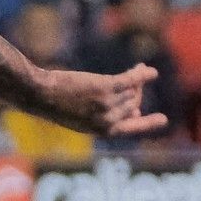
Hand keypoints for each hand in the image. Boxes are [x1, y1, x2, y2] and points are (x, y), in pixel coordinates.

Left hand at [31, 64, 168, 137]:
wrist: (38, 94)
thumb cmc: (55, 104)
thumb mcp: (82, 117)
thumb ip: (108, 117)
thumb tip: (137, 112)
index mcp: (100, 131)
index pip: (130, 129)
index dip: (147, 124)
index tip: (162, 119)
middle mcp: (107, 121)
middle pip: (132, 103)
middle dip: (135, 92)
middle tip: (133, 79)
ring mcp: (107, 104)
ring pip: (131, 90)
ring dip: (136, 79)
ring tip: (137, 69)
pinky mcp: (105, 88)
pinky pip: (131, 80)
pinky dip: (141, 73)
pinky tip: (147, 69)